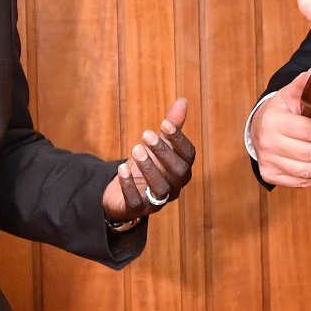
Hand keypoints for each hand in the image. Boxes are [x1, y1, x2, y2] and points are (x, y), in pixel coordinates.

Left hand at [102, 98, 195, 224]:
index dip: (178, 140)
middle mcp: (174, 187)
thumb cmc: (146, 166)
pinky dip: (129, 186)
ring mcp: (157, 201)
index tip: (164, 123)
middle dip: (164, 153)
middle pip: (178, 173)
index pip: (188, 156)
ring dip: (149, 168)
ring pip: (160, 189)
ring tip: (135, 149)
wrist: (123, 193)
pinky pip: (137, 202)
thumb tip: (182, 100)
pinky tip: (122, 169)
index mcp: (181, 170)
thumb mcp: (157, 145)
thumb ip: (171, 126)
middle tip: (146, 134)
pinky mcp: (138, 210)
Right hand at [252, 70, 310, 188]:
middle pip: (310, 153)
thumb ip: (303, 85)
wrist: (257, 129)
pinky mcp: (270, 175)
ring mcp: (268, 161)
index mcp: (273, 121)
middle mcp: (268, 142)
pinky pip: (298, 182)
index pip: (309, 131)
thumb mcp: (288, 95)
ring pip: (305, 171)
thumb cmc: (278, 112)